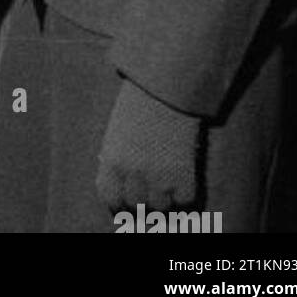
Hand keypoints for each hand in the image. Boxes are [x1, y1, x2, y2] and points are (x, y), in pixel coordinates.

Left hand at [96, 78, 202, 211]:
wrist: (167, 88)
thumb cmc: (140, 105)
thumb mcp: (119, 131)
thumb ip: (118, 160)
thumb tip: (125, 187)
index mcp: (111, 161)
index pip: (111, 198)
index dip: (120, 202)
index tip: (128, 199)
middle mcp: (132, 174)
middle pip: (137, 206)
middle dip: (144, 201)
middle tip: (152, 190)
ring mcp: (158, 178)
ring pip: (161, 208)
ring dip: (165, 198)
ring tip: (168, 180)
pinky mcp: (183, 177)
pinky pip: (184, 201)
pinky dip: (185, 193)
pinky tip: (183, 174)